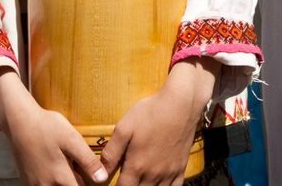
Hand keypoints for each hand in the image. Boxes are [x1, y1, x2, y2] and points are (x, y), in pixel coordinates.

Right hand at [0, 68, 107, 185]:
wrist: (19, 122)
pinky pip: (44, 185)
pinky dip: (53, 180)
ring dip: (64, 181)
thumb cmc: (47, 128)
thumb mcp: (72, 140)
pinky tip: (55, 166)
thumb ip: (88, 161)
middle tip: (77, 163)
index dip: (89, 183)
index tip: (89, 173)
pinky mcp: (26, 181)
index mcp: (59, 179)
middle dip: (77, 181)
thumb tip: (102, 179)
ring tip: (67, 164)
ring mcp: (34, 185)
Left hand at [101, 59, 214, 185]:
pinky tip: (158, 185)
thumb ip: (111, 153)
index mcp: (137, 166)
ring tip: (140, 184)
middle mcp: (153, 174)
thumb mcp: (125, 128)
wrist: (182, 103)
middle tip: (127, 182)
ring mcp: (169, 172)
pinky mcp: (181, 167)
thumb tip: (99, 174)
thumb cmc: (151, 112)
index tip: (112, 185)